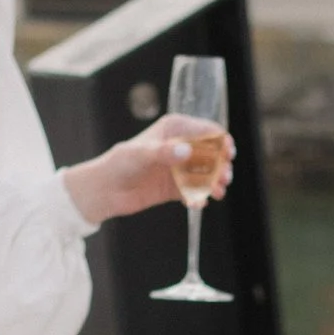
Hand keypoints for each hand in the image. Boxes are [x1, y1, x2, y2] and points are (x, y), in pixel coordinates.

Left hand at [62, 114, 236, 225]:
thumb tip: (186, 151)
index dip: (221, 140)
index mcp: (174, 129)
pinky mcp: (176, 188)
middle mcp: (180, 146)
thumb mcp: (141, 155)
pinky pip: (194, 192)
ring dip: (215, 183)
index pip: (206, 130)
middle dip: (221, 165)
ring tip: (218, 193)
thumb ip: (164, 153)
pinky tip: (198, 205)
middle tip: (225, 177)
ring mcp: (179, 168)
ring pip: (206, 174)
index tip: (228, 153)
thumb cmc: (119, 164)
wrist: (105, 191)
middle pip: (212, 154)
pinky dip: (199, 198)